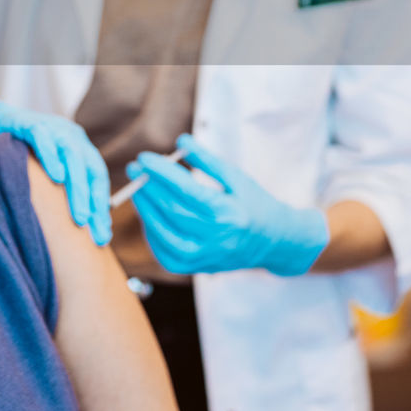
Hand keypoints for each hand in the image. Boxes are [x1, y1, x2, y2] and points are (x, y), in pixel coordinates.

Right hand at [0, 76, 111, 245]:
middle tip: (92, 231)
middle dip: (92, 202)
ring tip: (80, 216)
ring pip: (70, 154)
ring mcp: (49, 126)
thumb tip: (81, 227)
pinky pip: (42, 137)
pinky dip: (50, 156)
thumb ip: (61, 191)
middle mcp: (68, 135)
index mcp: (77, 147)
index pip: (97, 177)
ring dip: (77, 186)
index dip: (100, 207)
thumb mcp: (43, 174)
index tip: (102, 237)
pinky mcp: (26, 122)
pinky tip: (57, 176)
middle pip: (89, 168)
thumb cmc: (15, 155)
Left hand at [125, 134, 327, 276]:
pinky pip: (166, 254)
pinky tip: (148, 214)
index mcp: (228, 214)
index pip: (185, 191)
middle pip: (171, 212)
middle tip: (134, 169)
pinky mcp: (198, 269)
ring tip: (137, 189)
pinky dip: (152, 234)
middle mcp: (216, 239)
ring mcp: (206, 258)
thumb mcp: (237, 178)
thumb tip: (180, 141)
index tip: (143, 157)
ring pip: (163, 235)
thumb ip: (207, 160)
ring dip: (145, 210)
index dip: (160, 173)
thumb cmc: (256, 204)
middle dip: (148, 188)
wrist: (277, 242)